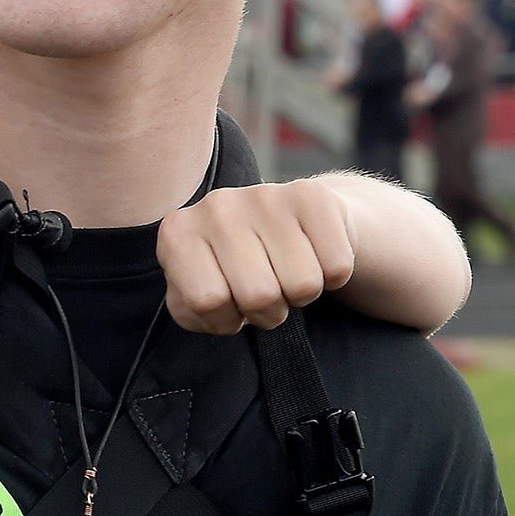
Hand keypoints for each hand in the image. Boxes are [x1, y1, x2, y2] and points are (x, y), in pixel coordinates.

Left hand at [156, 180, 356, 333]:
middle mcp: (215, 205)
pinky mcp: (311, 195)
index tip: (228, 305)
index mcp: (178, 233)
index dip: (224, 320)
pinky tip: (312, 256)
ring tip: (285, 273)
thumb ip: (190, 310)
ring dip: (300, 295)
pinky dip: (331, 277)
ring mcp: (263, 195)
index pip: (206, 302)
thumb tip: (209, 305)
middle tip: (264, 293)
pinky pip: (336, 267)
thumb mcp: (198, 293)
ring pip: (302, 284)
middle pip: (258, 295)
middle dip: (267, 312)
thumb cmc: (236, 269)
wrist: (291, 222)